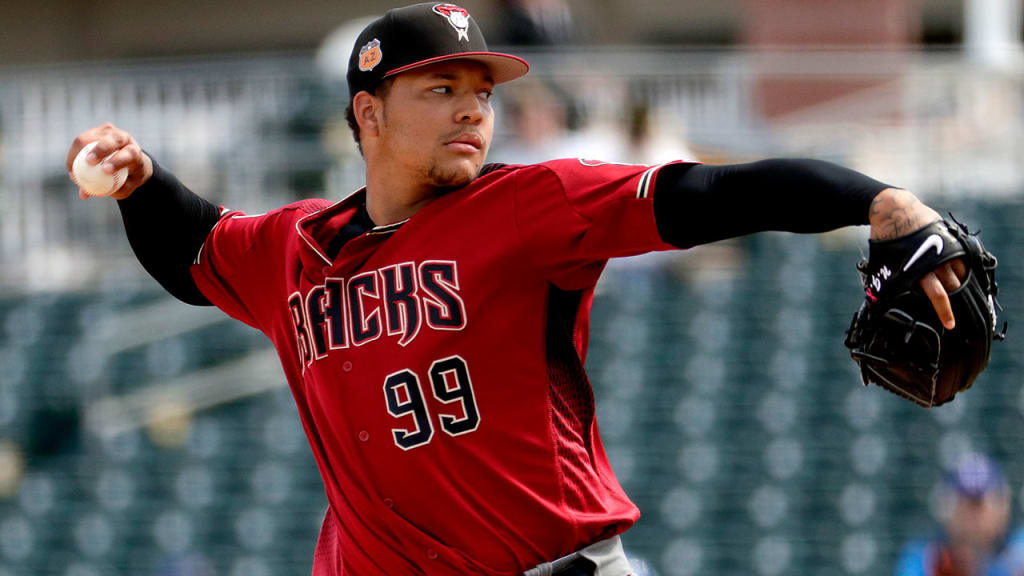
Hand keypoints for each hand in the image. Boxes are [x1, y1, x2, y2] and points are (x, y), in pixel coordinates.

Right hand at [66, 123, 152, 199]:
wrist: (128, 163)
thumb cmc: (127, 177)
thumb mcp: (126, 187)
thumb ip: (108, 190)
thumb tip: (85, 193)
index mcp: (135, 152)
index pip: (130, 153)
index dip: (118, 161)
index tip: (105, 170)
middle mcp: (124, 138)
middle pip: (113, 140)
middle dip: (100, 150)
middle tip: (88, 162)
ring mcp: (109, 132)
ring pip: (91, 138)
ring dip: (79, 152)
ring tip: (73, 170)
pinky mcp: (95, 132)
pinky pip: (80, 141)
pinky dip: (74, 153)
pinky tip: (71, 166)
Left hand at [869, 188, 963, 329]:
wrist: (894, 210)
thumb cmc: (886, 240)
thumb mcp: (881, 265)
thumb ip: (883, 284)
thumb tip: (878, 303)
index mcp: (917, 270)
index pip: (937, 296)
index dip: (944, 312)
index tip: (950, 324)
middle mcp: (934, 261)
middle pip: (952, 287)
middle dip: (953, 300)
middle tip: (952, 311)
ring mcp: (944, 249)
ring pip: (959, 275)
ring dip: (958, 285)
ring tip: (954, 293)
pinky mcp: (951, 239)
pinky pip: (962, 260)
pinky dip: (962, 270)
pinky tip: (958, 276)